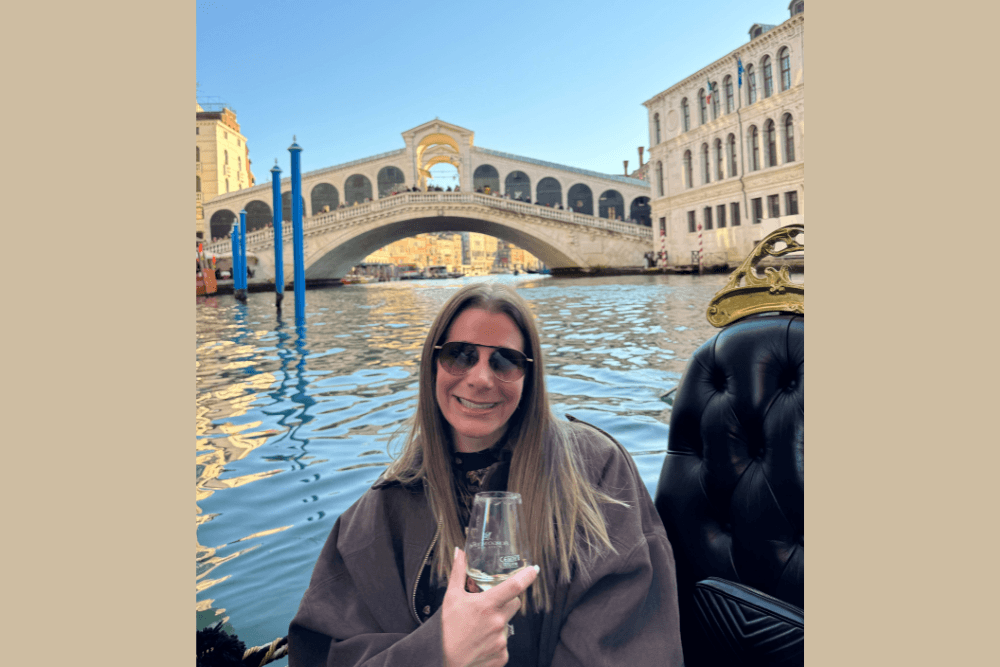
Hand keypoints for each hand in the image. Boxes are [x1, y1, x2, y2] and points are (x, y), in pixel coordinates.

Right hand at [441, 547, 538, 666]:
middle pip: (514, 604)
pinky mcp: (502, 655)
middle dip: (505, 602)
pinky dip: (495, 641)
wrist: (442, 660)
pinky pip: (504, 643)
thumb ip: (458, 573)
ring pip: (508, 624)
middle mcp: (497, 622)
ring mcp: (501, 640)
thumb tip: (459, 553)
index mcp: (487, 605)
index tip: (534, 569)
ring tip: (479, 628)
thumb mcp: (451, 598)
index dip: (527, 576)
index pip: (515, 586)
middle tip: (490, 606)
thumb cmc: (446, 630)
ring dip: (498, 623)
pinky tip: (481, 642)